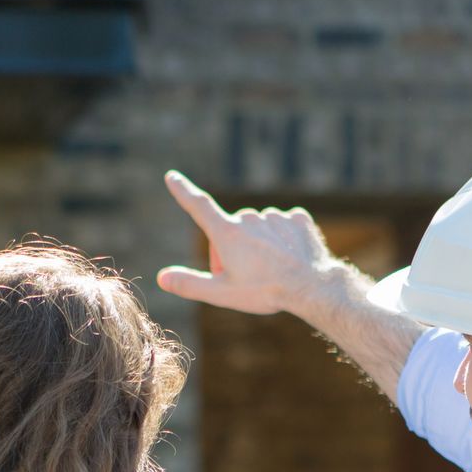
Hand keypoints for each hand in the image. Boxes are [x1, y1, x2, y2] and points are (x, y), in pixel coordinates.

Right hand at [155, 171, 344, 316]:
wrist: (310, 287)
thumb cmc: (264, 292)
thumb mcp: (221, 294)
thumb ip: (189, 284)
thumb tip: (162, 278)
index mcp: (227, 233)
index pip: (198, 206)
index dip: (183, 191)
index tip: (172, 177)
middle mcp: (249, 218)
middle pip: (233, 230)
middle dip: (234, 248)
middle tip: (246, 276)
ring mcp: (275, 217)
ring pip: (259, 228)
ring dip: (260, 244)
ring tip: (271, 268)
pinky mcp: (298, 219)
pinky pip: (284, 226)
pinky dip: (283, 239)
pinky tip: (289, 255)